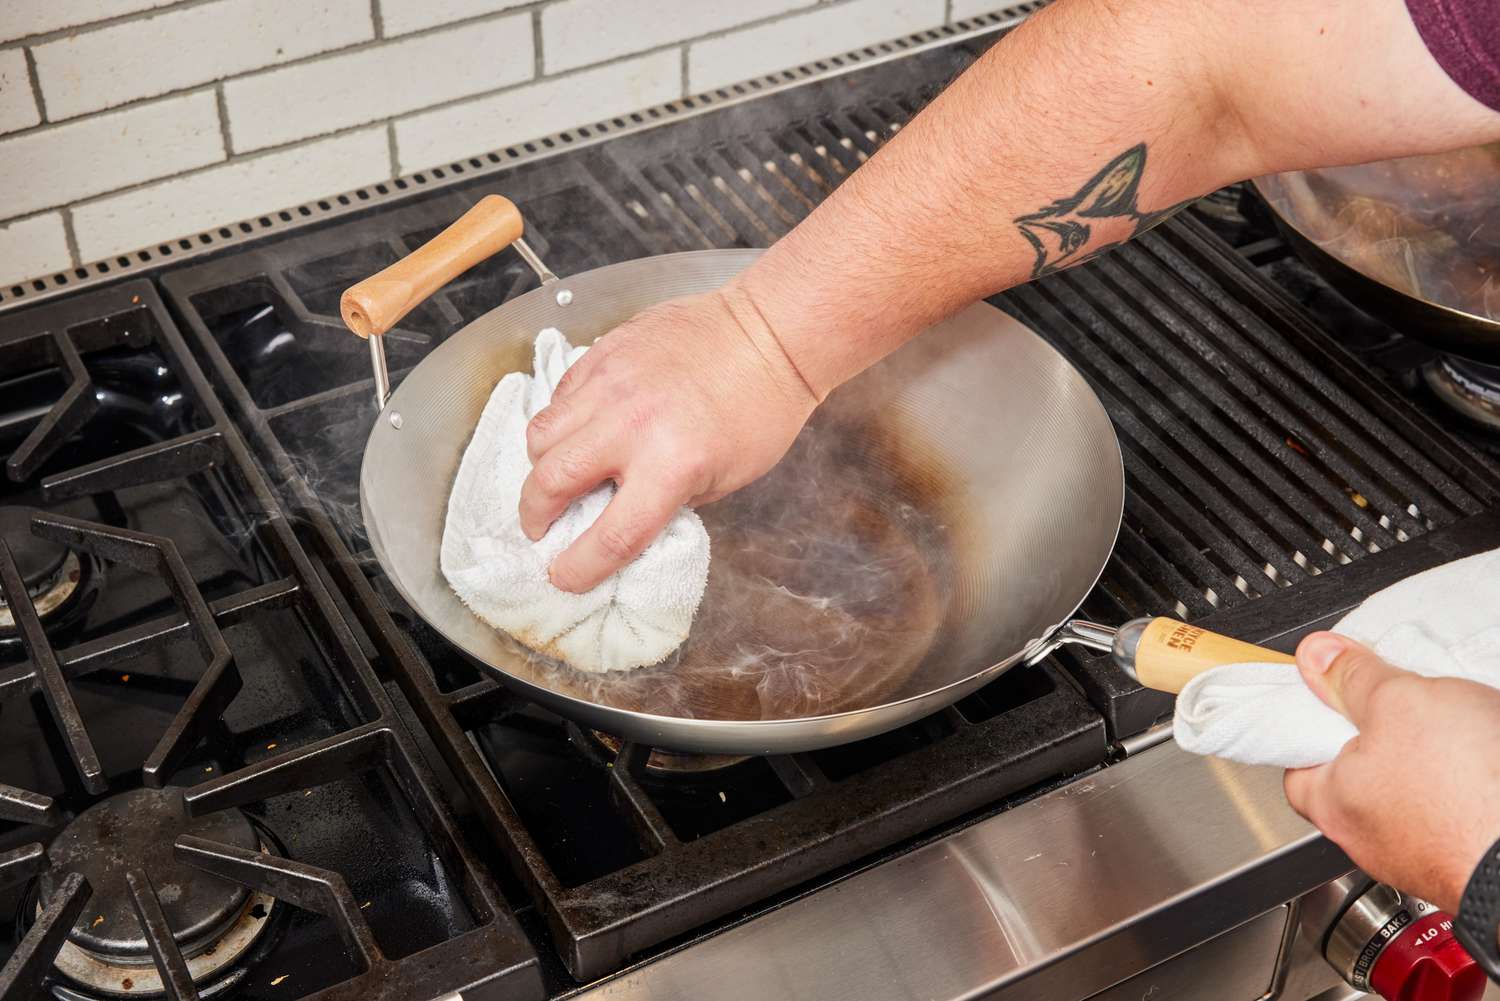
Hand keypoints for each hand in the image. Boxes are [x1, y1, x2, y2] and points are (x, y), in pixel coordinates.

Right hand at [519, 282, 817, 592]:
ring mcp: (612, 384)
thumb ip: (667, 502)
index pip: (610, 536)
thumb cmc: (761, 411)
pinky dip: (560, 421)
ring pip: (541, 434)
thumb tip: (621, 518)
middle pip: (552, 482)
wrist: (770, 333)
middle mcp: (632, 424)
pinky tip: (580, 431)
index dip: (579, 567)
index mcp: (672, 465)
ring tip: (557, 475)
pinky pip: (560, 396)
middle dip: (536, 515)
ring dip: (541, 465)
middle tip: (541, 527)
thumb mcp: (726, 479)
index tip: (565, 576)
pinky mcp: (604, 352)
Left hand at [1283, 633, 1499, 911]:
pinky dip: (1467, 785)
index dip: (1312, 727)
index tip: (1330, 699)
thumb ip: (1353, 677)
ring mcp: (1424, 856)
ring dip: (1432, 763)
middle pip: (1360, 775)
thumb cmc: (1470, 795)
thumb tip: (1317, 655)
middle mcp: (1372, 840)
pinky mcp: (1468, 859)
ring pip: (1412, 794)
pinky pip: (1456, 810)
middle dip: (1382, 739)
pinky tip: (1485, 759)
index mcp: (1333, 803)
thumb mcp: (1399, 702)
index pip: (1297, 763)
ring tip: (1454, 731)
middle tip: (1404, 708)